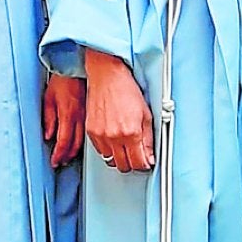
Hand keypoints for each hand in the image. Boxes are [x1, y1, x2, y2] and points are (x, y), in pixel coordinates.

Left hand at [43, 74, 85, 167]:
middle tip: (61, 162)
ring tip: (69, 157)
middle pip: (75, 144)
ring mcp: (88, 116)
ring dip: (75, 151)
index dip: (58, 154)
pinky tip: (80, 143)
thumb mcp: (49, 98)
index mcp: (68, 114)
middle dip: (67, 156)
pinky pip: (90, 132)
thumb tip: (49, 135)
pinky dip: (84, 141)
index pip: (63, 141)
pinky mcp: (93, 113)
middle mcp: (80, 117)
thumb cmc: (62, 80)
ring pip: (83, 140)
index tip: (54, 161)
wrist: (78, 67)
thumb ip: (49, 119)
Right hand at [83, 48, 153, 172]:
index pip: (139, 163)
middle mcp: (115, 136)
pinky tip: (114, 140)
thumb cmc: (126, 89)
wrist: (107, 76)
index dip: (144, 164)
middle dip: (133, 163)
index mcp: (131, 132)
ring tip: (125, 147)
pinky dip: (108, 150)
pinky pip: (100, 151)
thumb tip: (149, 156)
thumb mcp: (146, 114)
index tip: (146, 162)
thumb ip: (148, 139)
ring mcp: (101, 135)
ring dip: (119, 158)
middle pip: (124, 166)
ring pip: (111, 161)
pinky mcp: (91, 132)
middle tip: (137, 155)